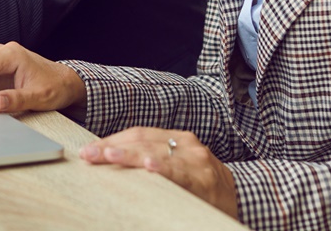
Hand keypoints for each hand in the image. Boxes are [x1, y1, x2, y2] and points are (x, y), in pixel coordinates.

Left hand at [79, 128, 237, 218]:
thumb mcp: (177, 166)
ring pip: (157, 153)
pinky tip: (149, 166)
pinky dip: (163, 168)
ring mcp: (196, 159)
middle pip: (142, 140)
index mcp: (176, 138)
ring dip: (129, 156)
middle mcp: (186, 143)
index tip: (89, 150)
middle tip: (88, 155)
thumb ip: (152, 160)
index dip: (111, 140)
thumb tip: (111, 161)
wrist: (242, 197)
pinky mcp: (205, 179)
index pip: (137, 134)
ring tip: (108, 156)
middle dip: (112, 148)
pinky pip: (180, 173)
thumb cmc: (202, 185)